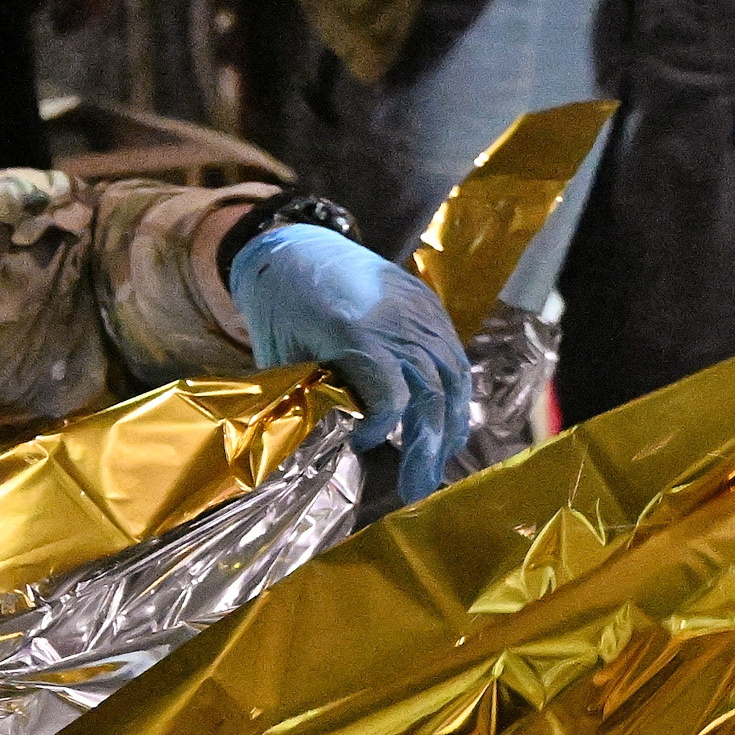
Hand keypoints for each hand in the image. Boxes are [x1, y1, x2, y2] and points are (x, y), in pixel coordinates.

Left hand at [233, 224, 473, 496]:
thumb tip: (321, 454)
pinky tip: (445, 430)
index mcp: (353, 330)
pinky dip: (454, 399)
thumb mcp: (280, 354)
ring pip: (451, 378)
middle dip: (427, 446)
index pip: (390, 391)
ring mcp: (420, 312)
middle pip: (430, 391)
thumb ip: (304, 398)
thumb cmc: (281, 305)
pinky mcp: (431, 309)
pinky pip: (454, 359)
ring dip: (448, 428)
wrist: (298, 243)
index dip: (382, 428)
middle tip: (417, 490)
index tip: (360, 447)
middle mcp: (397, 321)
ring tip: (436, 467)